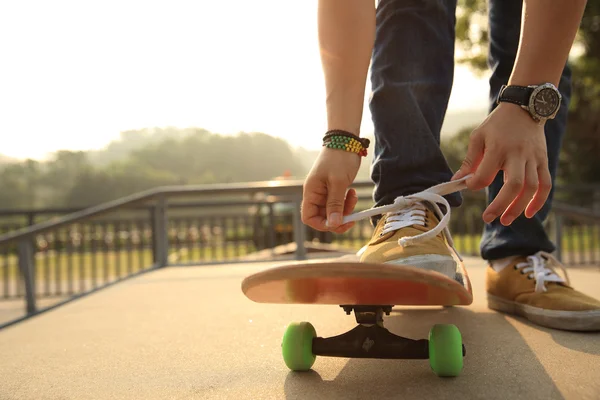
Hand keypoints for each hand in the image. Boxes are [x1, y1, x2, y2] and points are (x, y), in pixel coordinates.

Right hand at [301, 147, 360, 232]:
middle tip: (351, 214)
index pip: (308, 217)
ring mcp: (325, 193)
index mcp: (311, 192)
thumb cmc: (339, 158)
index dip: (321, 224)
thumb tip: (333, 224)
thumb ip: (335, 204)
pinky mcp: (334, 190)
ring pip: (332, 212)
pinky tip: (352, 193)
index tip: (337, 223)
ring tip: (353, 197)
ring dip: (344, 210)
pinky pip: (339, 204)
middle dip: (337, 218)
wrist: (346, 141)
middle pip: (322, 217)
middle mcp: (315, 194)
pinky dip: (347, 203)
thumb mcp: (338, 182)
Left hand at [451, 103, 550, 225]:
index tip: (469, 186)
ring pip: (532, 188)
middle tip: (488, 218)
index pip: (486, 174)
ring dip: (519, 207)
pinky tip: (528, 213)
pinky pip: (546, 184)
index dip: (475, 184)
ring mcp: (533, 158)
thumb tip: (457, 181)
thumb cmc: (497, 124)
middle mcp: (518, 154)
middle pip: (514, 185)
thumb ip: (469, 160)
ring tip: (505, 220)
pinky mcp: (543, 161)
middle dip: (501, 205)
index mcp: (498, 148)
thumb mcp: (478, 136)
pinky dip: (539, 201)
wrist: (525, 107)